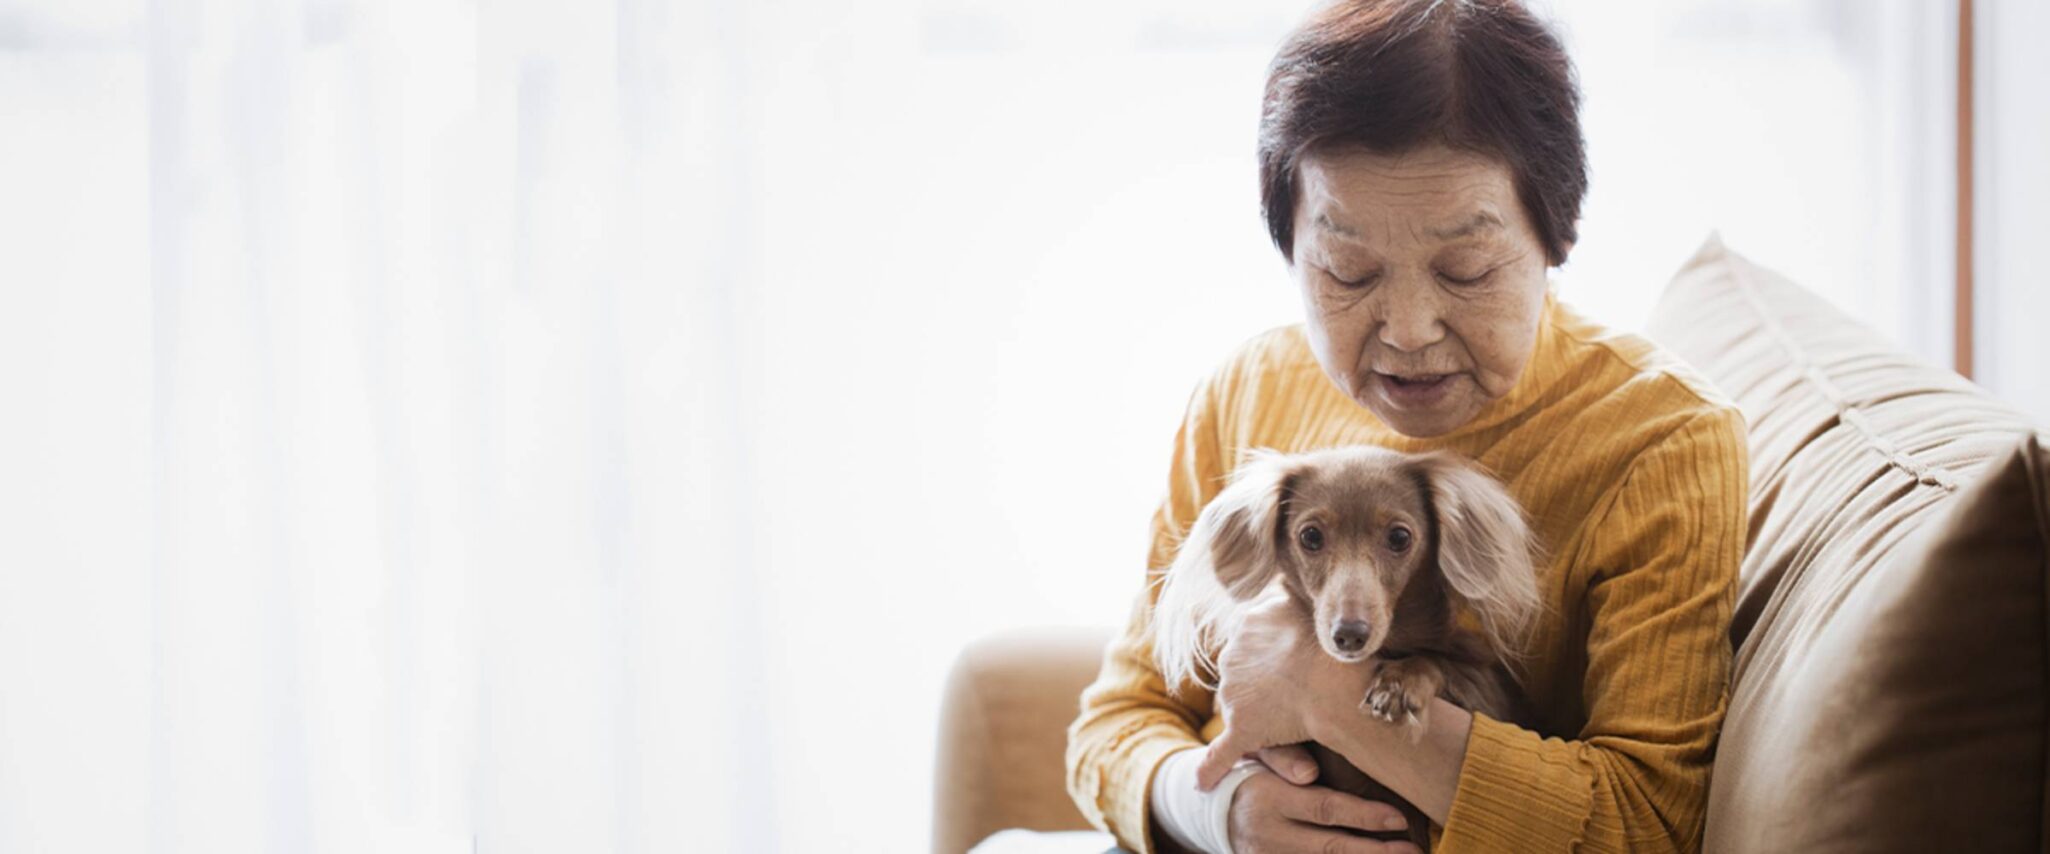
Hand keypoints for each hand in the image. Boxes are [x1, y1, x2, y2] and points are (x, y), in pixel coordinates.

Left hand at [1196, 596, 1366, 788]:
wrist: (1331, 679)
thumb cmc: (1330, 640)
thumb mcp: (1305, 600)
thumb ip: (1290, 591)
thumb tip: (1285, 569)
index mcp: (1248, 623)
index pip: (1253, 634)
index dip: (1273, 646)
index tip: (1290, 654)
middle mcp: (1232, 655)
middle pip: (1242, 669)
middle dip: (1261, 679)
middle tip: (1291, 688)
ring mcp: (1232, 693)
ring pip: (1236, 704)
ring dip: (1252, 713)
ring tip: (1281, 721)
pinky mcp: (1239, 728)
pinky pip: (1221, 754)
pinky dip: (1212, 770)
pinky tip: (1203, 785)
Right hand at [1226, 769, 1418, 853]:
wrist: (1217, 811)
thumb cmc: (1256, 774)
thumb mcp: (1263, 756)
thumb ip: (1287, 756)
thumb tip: (1310, 773)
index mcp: (1268, 798)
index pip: (1324, 808)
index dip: (1364, 816)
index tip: (1399, 818)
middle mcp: (1267, 834)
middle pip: (1330, 847)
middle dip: (1375, 852)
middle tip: (1413, 850)